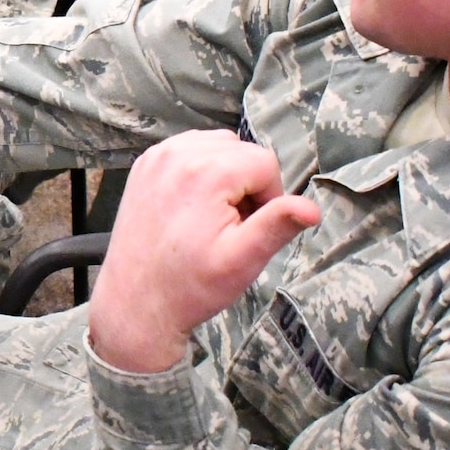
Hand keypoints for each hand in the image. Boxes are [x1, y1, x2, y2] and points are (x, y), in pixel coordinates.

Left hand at [87, 130, 319, 374]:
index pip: (266, 163)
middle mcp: (177, 153)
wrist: (135, 302)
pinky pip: (189, 150)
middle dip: (247, 185)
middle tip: (231, 226)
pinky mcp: (144, 165)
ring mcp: (156, 156)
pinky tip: (194, 205)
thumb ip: (277, 226)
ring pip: (217, 146)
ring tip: (213, 216)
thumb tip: (313, 208)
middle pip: (242, 150)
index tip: (250, 228)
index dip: (269, 197)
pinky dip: (200, 170)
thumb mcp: (242, 261)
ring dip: (226, 174)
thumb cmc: (191, 286)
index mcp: (205, 172)